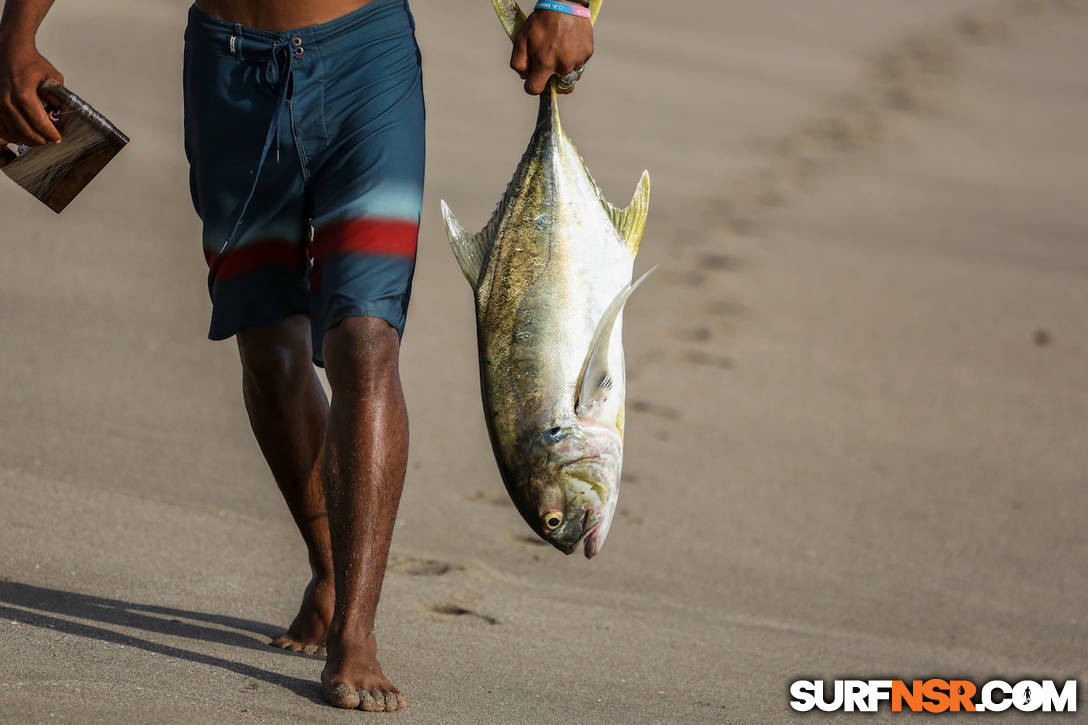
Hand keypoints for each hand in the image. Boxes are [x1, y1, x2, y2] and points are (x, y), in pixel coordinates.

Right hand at [0, 31, 62, 145]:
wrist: (8, 48)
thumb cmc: (27, 60)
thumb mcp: (51, 75)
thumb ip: (58, 95)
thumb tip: (60, 111)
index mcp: (23, 93)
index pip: (39, 122)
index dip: (49, 134)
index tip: (56, 138)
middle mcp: (6, 99)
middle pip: (24, 131)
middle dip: (39, 140)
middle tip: (47, 140)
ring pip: (10, 131)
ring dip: (25, 139)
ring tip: (36, 139)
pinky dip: (10, 134)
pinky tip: (19, 135)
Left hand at [510, 10, 592, 94]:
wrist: (565, 4)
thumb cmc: (541, 22)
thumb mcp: (521, 39)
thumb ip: (518, 63)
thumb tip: (525, 77)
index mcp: (545, 64)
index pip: (535, 90)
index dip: (531, 85)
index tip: (532, 77)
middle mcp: (563, 67)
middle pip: (554, 85)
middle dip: (549, 75)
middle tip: (547, 58)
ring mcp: (577, 61)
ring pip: (568, 76)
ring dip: (562, 68)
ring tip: (559, 49)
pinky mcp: (587, 54)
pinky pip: (578, 64)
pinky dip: (573, 58)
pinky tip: (569, 43)